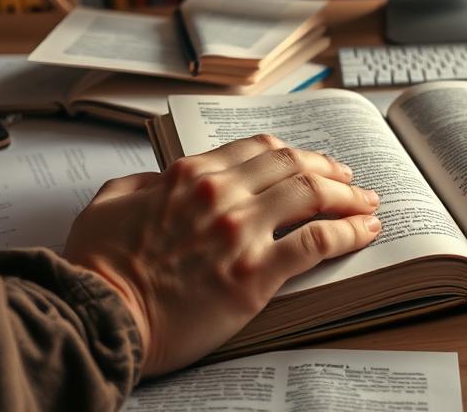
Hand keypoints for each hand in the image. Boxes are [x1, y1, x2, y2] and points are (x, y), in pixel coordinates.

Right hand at [63, 134, 380, 376]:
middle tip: (351, 178)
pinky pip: (318, 242)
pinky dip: (349, 232)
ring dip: (349, 196)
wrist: (98, 318)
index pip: (260, 149)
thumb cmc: (98, 267)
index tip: (313, 162)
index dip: (295, 153)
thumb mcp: (111, 203)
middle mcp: (221, 195)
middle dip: (331, 169)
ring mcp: (240, 233)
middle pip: (294, 166)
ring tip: (369, 203)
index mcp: (190, 175)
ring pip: (313, 196)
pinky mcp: (254, 275)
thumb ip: (147, 183)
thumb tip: (168, 179)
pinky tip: (366, 232)